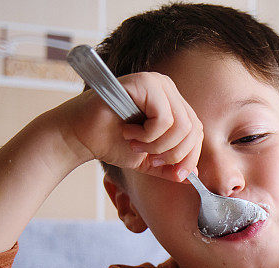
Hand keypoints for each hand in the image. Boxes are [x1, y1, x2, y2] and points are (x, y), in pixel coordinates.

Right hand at [59, 72, 202, 181]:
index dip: (189, 157)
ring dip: (158, 145)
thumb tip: (195, 175)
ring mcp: (158, 83)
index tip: (173, 173)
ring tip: (135, 144)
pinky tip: (129, 132)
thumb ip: (172, 167)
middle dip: (173, 154)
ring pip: (181, 126)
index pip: (197, 133)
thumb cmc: (113, 143)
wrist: (81, 136)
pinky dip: (148, 135)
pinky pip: (164, 118)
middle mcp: (169, 89)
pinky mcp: (145, 83)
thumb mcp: (150, 160)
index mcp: (174, 104)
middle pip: (193, 130)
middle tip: (149, 158)